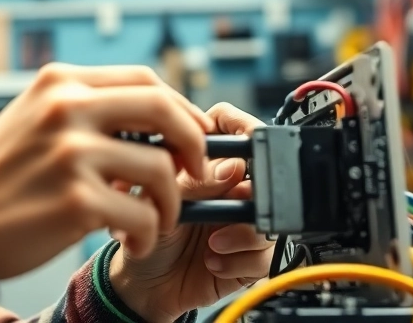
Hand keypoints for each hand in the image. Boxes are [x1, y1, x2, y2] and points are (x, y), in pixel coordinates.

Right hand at [0, 63, 211, 279]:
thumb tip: (155, 121)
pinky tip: (129, 240)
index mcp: (58, 82)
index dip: (180, 108)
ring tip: (155, 219)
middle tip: (195, 173)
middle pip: (164, 109)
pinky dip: (147, 233)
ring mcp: (71, 153)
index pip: (144, 79)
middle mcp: (66, 108)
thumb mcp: (33, 120)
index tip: (190, 135)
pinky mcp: (76, 201)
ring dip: (170, 201)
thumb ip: (84, 110)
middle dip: (194, 143)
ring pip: (161, 168)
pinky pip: (143, 215)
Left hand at [108, 103, 273, 322]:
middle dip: (247, 192)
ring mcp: (244, 221)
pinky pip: (265, 254)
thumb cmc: (147, 233)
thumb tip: (232, 167)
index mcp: (207, 164)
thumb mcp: (160, 200)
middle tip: (228, 206)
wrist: (143, 285)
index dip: (242, 127)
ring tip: (212, 241)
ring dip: (241, 232)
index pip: (234, 128)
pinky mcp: (252, 257)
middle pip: (263, 173)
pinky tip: (213, 261)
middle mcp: (230, 188)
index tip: (243, 142)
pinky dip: (237, 260)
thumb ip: (195, 182)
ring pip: (269, 216)